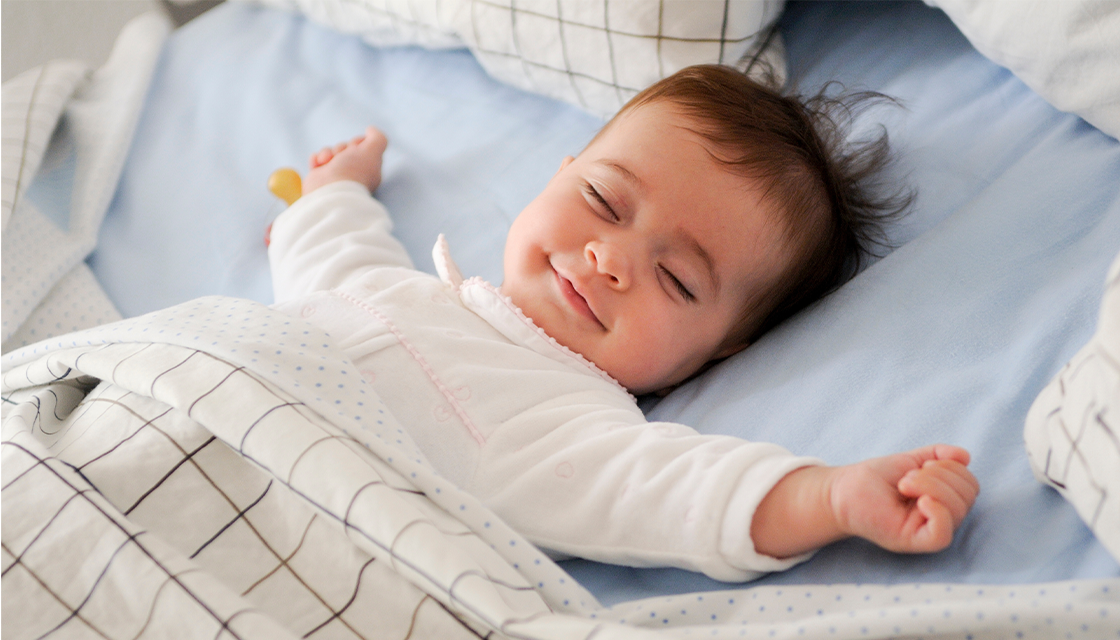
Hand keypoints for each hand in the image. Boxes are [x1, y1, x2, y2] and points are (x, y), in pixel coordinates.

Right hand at [302, 126, 387, 194]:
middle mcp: (352, 172)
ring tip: (327, 162)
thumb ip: (378, 138)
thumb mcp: (372, 151)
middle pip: (346, 146)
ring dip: (328, 152)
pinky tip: (319, 165)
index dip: (357, 142)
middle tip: (342, 158)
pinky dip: (316, 159)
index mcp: (368, 168)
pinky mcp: (320, 177)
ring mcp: (336, 174)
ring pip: (331, 151)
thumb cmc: (353, 172)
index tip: (356, 149)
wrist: (329, 191)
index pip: (362, 146)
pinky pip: (317, 159)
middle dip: (342, 147)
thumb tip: (371, 129)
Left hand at [751, 444, 977, 557]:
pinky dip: (938, 513)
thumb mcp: (911, 460)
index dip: (953, 468)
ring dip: (932, 486)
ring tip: (905, 484)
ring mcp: (927, 530)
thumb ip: (938, 456)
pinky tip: (921, 500)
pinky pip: (942, 534)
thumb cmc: (875, 478)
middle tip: (908, 477)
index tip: (922, 464)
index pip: (970, 486)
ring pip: (957, 511)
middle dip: (940, 476)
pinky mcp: (913, 541)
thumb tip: (965, 456)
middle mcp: (940, 517)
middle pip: (967, 497)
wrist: (843, 490)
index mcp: (943, 500)